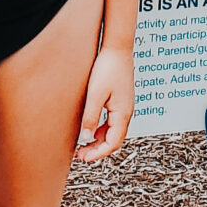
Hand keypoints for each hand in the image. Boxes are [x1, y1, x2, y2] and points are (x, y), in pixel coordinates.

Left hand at [74, 43, 133, 162]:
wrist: (117, 47)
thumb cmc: (108, 68)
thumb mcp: (95, 94)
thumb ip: (90, 117)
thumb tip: (85, 138)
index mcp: (123, 113)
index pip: (113, 143)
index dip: (98, 153)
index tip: (83, 158)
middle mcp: (126, 112)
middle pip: (114, 139)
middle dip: (97, 150)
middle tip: (80, 155)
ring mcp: (124, 106)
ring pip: (112, 131)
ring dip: (98, 140)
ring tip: (82, 145)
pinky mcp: (120, 100)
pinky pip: (111, 121)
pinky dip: (100, 129)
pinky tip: (89, 129)